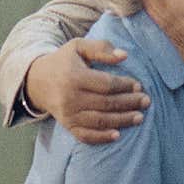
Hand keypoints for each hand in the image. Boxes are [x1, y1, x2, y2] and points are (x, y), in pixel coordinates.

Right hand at [25, 39, 150, 143]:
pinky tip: (117, 135)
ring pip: (100, 121)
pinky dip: (102, 137)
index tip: (139, 85)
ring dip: (122, 120)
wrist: (37, 81)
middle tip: (147, 101)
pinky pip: (85, 135)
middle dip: (129, 103)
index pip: (106, 85)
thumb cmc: (64, 62)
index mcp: (74, 77)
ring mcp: (68, 114)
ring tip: (140, 117)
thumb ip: (101, 48)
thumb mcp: (78, 47)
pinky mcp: (67, 125)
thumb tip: (124, 56)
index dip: (125, 86)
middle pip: (106, 104)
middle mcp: (70, 98)